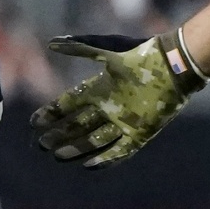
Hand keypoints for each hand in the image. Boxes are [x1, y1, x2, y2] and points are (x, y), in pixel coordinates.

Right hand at [33, 36, 195, 167]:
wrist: (174, 65)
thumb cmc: (140, 55)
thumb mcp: (107, 49)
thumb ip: (80, 47)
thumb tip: (51, 43)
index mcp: (99, 88)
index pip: (69, 104)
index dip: (52, 113)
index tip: (35, 122)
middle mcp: (108, 107)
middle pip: (78, 125)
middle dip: (60, 135)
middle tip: (42, 145)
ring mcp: (124, 121)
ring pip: (95, 140)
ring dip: (77, 148)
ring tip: (59, 156)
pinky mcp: (141, 133)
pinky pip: (120, 150)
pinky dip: (106, 159)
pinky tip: (89, 166)